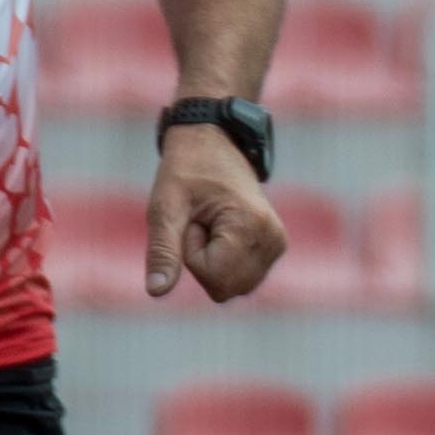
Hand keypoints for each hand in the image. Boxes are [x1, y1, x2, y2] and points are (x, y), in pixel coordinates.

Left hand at [150, 124, 286, 302]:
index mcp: (253, 227)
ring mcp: (277, 245)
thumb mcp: (165, 208)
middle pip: (226, 288)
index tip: (194, 219)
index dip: (192, 254)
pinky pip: (241, 279)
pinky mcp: (274, 247)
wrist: (213, 142)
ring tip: (211, 224)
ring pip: (234, 287)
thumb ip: (163, 251)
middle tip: (202, 221)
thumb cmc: (185, 171)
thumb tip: (156, 292)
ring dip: (213, 263)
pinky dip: (224, 262)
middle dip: (204, 262)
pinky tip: (222, 231)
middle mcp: (274, 239)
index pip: (214, 278)